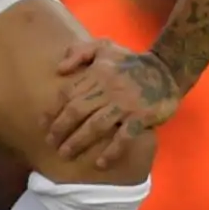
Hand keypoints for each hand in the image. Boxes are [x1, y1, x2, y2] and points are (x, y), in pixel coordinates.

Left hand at [43, 40, 180, 168]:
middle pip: (77, 112)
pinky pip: (124, 137)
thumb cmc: (131, 60)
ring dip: (78, 141)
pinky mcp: (141, 117)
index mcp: (96, 75)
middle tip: (49, 143)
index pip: (68, 94)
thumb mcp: (104, 46)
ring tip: (65, 154)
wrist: (168, 68)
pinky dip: (112, 151)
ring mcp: (124, 105)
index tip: (41, 124)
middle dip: (60, 129)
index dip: (52, 110)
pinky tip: (100, 163)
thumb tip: (58, 69)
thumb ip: (79, 52)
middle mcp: (107, 90)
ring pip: (95, 126)